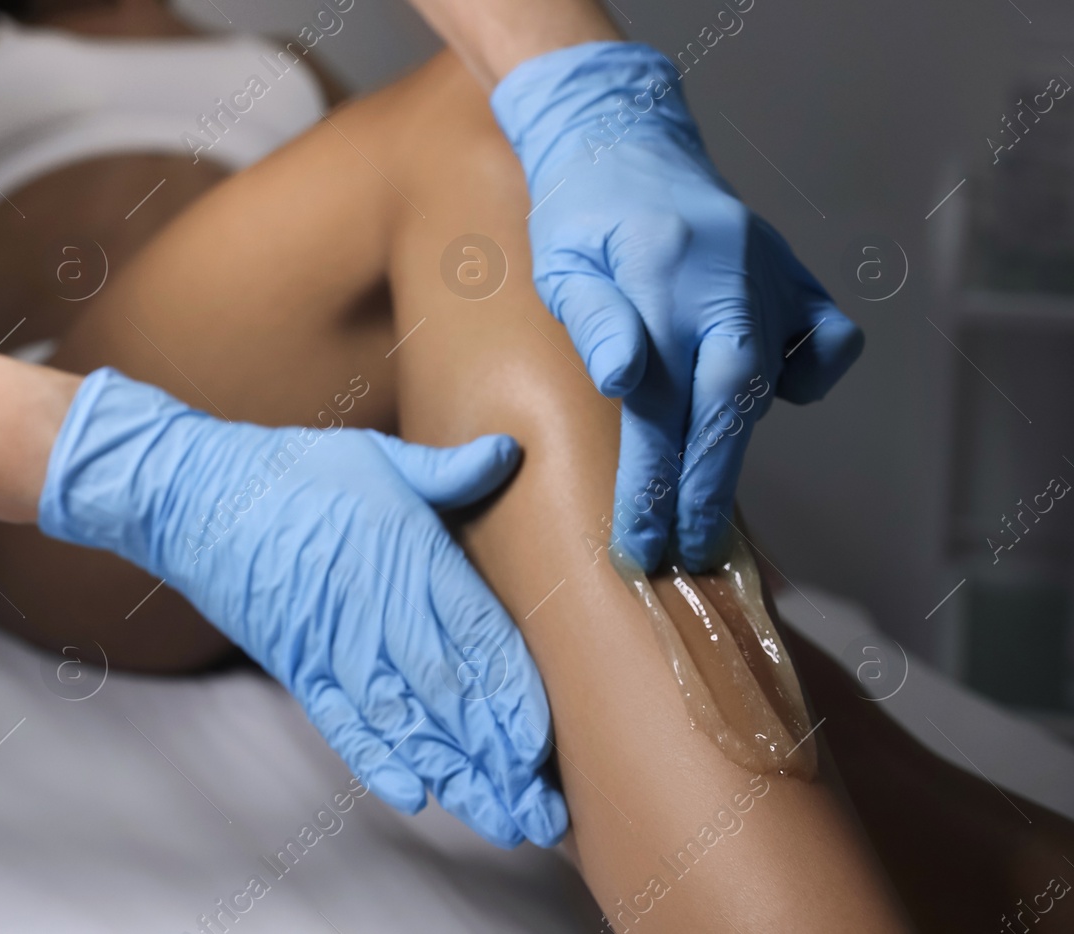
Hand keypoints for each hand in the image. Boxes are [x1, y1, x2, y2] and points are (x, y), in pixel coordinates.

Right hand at [38, 368, 566, 846]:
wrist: (195, 498)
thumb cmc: (292, 472)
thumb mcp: (377, 456)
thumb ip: (447, 471)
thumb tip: (509, 451)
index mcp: (411, 555)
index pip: (479, 637)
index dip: (514, 697)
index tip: (544, 746)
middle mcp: (379, 609)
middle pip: (452, 696)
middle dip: (500, 759)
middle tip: (543, 812)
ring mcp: (336, 645)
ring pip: (406, 723)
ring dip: (455, 776)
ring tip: (500, 821)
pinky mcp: (299, 668)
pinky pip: (342, 725)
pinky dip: (377, 763)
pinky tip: (414, 798)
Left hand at [490, 41, 862, 569]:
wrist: (625, 144)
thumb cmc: (580, 216)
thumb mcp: (560, 260)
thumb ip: (592, 318)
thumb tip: (622, 380)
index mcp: (659, 268)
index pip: (660, 399)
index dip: (652, 480)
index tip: (637, 541)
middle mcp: (728, 273)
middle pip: (729, 403)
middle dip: (707, 489)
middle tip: (685, 554)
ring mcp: (770, 274)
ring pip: (768, 380)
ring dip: (738, 453)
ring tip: (707, 523)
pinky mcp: (795, 275)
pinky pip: (827, 338)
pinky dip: (812, 377)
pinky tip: (769, 404)